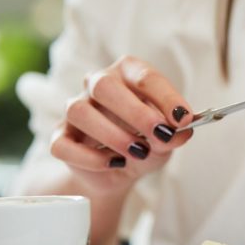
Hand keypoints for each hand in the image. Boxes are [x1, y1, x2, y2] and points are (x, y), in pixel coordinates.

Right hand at [50, 56, 193, 192]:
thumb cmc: (146, 143)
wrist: (121, 170)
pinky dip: (90, 157)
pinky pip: (63, 144)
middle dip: (135, 111)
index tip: (184, 118)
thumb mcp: (166, 140)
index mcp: (127, 73)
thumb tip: (180, 132)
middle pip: (104, 85)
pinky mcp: (60, 137)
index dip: (166, 97)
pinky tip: (114, 163)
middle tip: (159, 134)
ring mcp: (75, 109)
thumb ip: (173, 134)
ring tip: (138, 152)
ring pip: (80, 112)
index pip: (144, 76)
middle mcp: (97, 84)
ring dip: (113, 134)